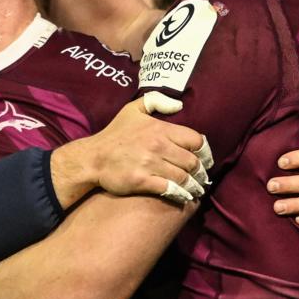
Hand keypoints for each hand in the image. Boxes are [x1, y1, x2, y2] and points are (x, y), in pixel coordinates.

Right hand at [50, 94, 208, 206]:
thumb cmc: (114, 135)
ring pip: (183, 177)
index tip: (205, 160)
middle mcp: (158, 145)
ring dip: (193, 185)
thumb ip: (156, 101)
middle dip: (200, 172)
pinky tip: (184, 196)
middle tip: (202, 178)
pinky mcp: (142, 181)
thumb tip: (179, 105)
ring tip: (196, 189)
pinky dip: (180, 194)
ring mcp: (150, 164)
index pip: (195, 140)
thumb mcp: (132, 110)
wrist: (93, 158)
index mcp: (160, 129)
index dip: (204, 152)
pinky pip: (169, 189)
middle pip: (192, 162)